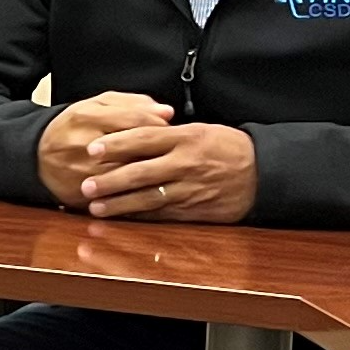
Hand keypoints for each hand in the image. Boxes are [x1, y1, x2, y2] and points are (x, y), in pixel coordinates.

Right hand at [38, 92, 173, 207]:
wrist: (37, 158)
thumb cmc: (72, 128)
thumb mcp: (96, 106)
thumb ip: (132, 104)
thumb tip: (166, 112)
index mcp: (87, 117)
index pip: (135, 120)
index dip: (158, 125)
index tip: (167, 128)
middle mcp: (84, 145)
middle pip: (135, 149)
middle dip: (158, 151)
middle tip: (168, 151)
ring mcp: (83, 173)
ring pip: (129, 175)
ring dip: (150, 174)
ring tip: (159, 169)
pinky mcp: (83, 196)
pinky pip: (119, 196)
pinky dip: (137, 192)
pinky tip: (147, 187)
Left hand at [79, 116, 258, 225]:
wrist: (263, 173)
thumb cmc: (229, 148)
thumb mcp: (201, 130)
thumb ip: (169, 134)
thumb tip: (135, 131)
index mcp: (186, 138)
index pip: (143, 138)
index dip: (115, 145)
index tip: (92, 150)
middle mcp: (185, 163)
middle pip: (140, 171)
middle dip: (110, 180)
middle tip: (85, 186)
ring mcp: (190, 189)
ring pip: (148, 198)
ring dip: (119, 204)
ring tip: (96, 208)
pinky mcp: (195, 209)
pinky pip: (163, 214)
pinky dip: (141, 217)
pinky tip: (123, 218)